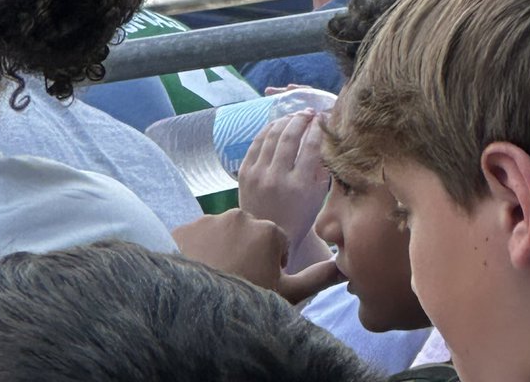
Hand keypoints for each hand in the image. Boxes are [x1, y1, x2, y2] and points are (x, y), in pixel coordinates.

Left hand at [172, 209, 339, 302]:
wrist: (199, 313)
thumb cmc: (248, 302)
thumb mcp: (288, 295)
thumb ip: (317, 277)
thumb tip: (343, 267)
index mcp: (268, 230)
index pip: (275, 241)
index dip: (272, 263)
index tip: (263, 280)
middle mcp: (240, 216)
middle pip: (248, 234)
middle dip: (246, 252)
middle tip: (240, 280)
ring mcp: (210, 220)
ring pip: (221, 234)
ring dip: (222, 250)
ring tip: (219, 277)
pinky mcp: (186, 228)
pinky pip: (195, 237)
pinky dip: (197, 251)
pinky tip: (198, 271)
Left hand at [239, 111, 330, 270]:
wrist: (268, 234)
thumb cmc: (298, 215)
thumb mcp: (317, 195)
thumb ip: (321, 166)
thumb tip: (324, 135)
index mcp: (299, 186)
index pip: (310, 146)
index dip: (317, 128)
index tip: (322, 118)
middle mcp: (277, 178)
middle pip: (289, 136)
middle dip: (301, 119)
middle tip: (309, 112)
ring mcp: (258, 174)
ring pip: (272, 135)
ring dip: (285, 120)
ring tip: (294, 116)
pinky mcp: (244, 172)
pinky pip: (257, 142)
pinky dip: (268, 130)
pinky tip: (278, 125)